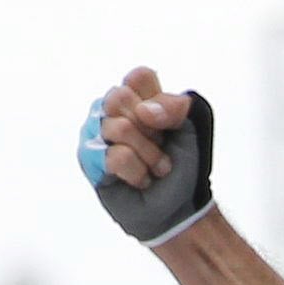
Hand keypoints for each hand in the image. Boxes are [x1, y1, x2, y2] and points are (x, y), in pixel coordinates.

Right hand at [80, 69, 216, 245]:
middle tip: (161, 147)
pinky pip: (115, 156)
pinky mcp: (90, 162)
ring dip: (149, 155)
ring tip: (155, 169)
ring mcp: (97, 134)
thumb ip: (177, 106)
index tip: (169, 125)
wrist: (180, 207)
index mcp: (137, 96)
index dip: (158, 102)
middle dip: (151, 130)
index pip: (138, 77)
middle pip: (119, 97)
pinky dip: (138, 173)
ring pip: (118, 128)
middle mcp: (111, 111)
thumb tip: (143, 111)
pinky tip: (141, 181)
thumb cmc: (185, 165)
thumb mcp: (193, 128)